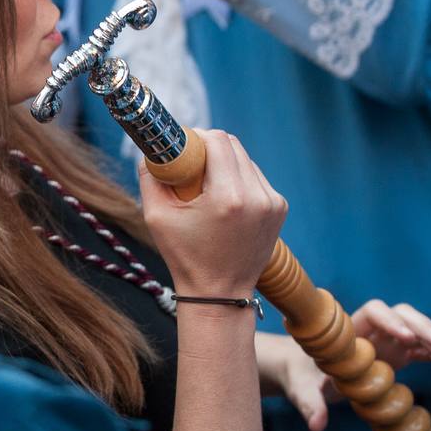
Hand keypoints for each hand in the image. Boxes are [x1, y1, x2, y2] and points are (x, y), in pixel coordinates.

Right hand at [139, 129, 286, 295]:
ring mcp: (273, 202)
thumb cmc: (185, 257)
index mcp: (228, 197)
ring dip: (225, 163)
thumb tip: (151, 152)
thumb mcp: (156, 216)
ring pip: (246, 160)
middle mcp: (257, 196)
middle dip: (210, 148)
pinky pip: (256, 178)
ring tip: (206, 185)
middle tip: (191, 163)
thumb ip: (150, 177)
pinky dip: (239, 179)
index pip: (218, 141)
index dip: (197, 136)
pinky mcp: (279, 208)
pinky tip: (224, 199)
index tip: (183, 146)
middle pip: (233, 146)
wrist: (219, 294)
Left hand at [262, 301, 430, 430]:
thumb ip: (310, 404)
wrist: (303, 371)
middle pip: (403, 315)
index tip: (405, 337)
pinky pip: (424, 350)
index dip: (390, 320)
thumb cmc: (301, 376)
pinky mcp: (398, 353)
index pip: (373, 311)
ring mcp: (387, 339)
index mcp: (347, 329)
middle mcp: (370, 329)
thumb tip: (316, 427)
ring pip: (418, 330)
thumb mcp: (302, 389)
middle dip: (423, 328)